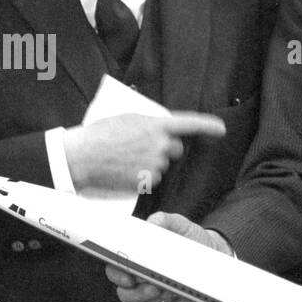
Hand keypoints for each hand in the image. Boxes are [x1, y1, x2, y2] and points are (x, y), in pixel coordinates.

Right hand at [63, 112, 225, 193]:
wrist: (81, 156)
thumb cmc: (100, 134)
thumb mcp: (127, 119)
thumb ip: (149, 125)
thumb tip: (160, 131)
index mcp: (156, 126)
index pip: (189, 124)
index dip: (207, 126)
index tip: (220, 129)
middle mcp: (160, 146)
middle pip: (175, 149)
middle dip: (163, 149)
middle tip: (141, 147)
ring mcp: (155, 165)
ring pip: (162, 166)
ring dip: (150, 163)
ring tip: (126, 158)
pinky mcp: (147, 182)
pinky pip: (152, 180)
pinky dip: (142, 177)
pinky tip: (125, 170)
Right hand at [105, 211, 231, 301]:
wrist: (214, 253)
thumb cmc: (191, 239)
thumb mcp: (180, 225)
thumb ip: (164, 220)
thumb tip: (153, 222)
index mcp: (137, 261)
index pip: (115, 271)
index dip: (118, 276)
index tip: (130, 277)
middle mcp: (141, 281)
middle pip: (125, 296)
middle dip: (138, 294)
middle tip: (155, 286)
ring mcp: (155, 297)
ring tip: (172, 292)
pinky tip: (183, 299)